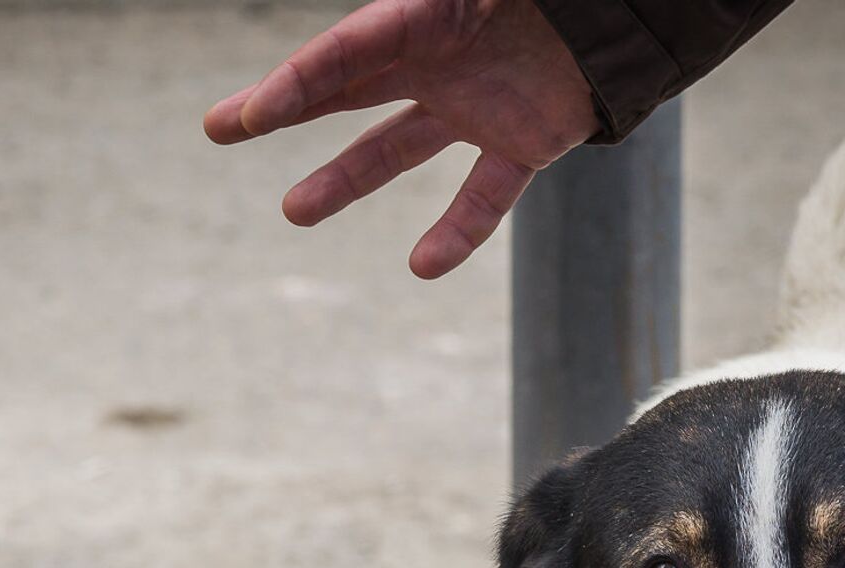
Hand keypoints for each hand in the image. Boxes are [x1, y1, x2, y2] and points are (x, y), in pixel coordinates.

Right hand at [204, 0, 597, 278]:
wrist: (623, 14)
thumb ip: (424, 10)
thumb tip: (359, 37)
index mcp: (425, 14)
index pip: (345, 52)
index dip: (295, 85)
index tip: (247, 118)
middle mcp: (440, 62)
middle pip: (346, 92)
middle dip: (283, 110)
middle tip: (221, 127)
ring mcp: (477, 106)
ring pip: (398, 149)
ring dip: (345, 179)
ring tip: (293, 209)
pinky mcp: (523, 145)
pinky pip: (484, 198)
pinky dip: (457, 233)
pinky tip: (422, 266)